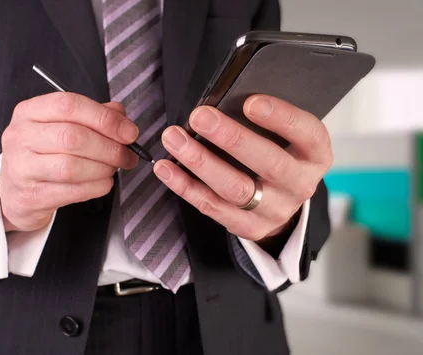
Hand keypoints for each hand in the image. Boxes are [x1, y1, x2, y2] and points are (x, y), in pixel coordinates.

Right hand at [0, 93, 139, 231]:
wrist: (13, 191)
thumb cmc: (42, 154)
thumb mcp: (61, 126)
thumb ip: (93, 117)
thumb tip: (122, 119)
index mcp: (29, 112)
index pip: (69, 105)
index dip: (104, 118)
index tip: (128, 132)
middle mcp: (20, 136)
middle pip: (72, 137)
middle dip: (109, 147)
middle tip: (127, 155)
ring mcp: (21, 168)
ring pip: (71, 166)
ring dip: (103, 168)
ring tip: (113, 169)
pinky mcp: (30, 196)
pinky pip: (71, 191)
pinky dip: (95, 187)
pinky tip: (104, 183)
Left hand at [154, 95, 332, 240]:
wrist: (281, 200)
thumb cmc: (277, 151)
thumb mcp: (284, 135)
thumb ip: (265, 119)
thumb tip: (224, 100)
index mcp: (315, 155)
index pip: (307, 134)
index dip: (280, 117)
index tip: (250, 101)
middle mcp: (300, 185)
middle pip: (268, 163)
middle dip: (231, 138)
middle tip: (199, 116)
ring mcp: (275, 210)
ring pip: (236, 189)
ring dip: (200, 162)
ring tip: (174, 138)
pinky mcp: (249, 227)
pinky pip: (213, 207)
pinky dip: (185, 186)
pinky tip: (166, 168)